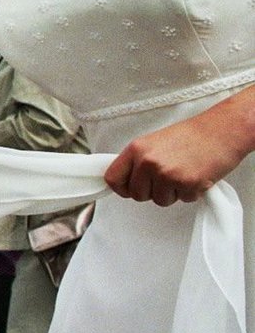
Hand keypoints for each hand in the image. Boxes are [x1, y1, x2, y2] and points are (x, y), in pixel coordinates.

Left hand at [105, 111, 249, 205]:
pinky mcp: (186, 183)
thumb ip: (138, 161)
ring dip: (173, 193)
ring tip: (183, 173)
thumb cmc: (191, 136)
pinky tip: (196, 176)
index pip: (113, 178)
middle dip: (152, 192)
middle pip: (137, 195)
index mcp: (136, 149)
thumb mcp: (154, 143)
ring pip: (160, 201)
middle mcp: (148, 162)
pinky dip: (190, 193)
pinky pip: (183, 200)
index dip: (121, 189)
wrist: (220, 131)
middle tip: (167, 179)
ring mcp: (166, 174)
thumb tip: (126, 180)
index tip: (129, 190)